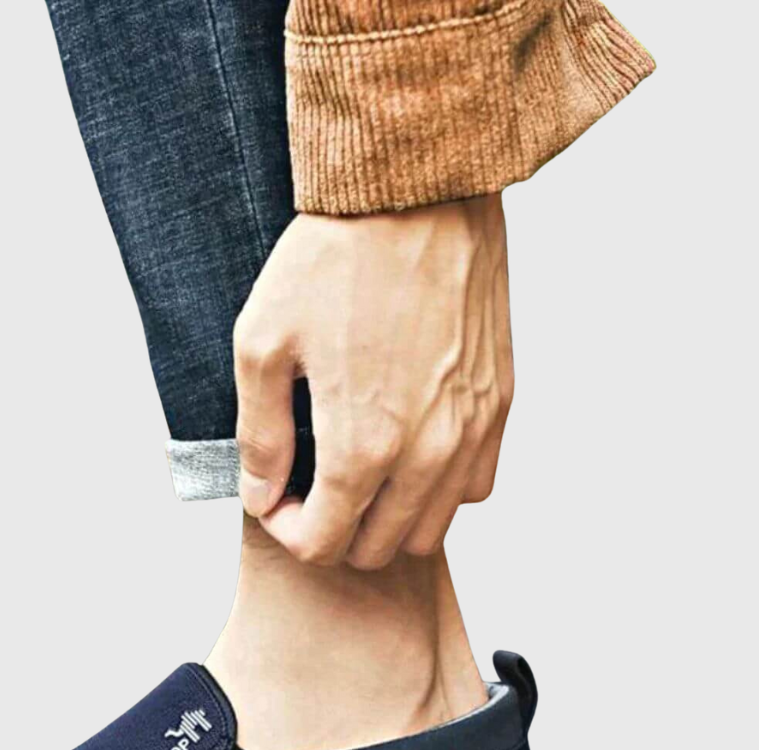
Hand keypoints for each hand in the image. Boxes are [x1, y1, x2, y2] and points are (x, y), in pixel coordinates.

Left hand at [234, 194, 513, 568]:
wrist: (416, 192)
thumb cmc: (332, 260)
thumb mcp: (263, 344)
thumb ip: (259, 438)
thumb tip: (262, 497)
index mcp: (363, 446)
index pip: (321, 544)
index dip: (286, 528)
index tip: (275, 493)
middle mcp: (427, 453)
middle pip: (375, 549)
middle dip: (333, 531)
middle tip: (310, 486)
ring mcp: (472, 431)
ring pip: (428, 530)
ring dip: (385, 519)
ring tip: (358, 474)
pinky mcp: (499, 405)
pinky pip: (475, 486)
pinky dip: (439, 490)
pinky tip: (408, 451)